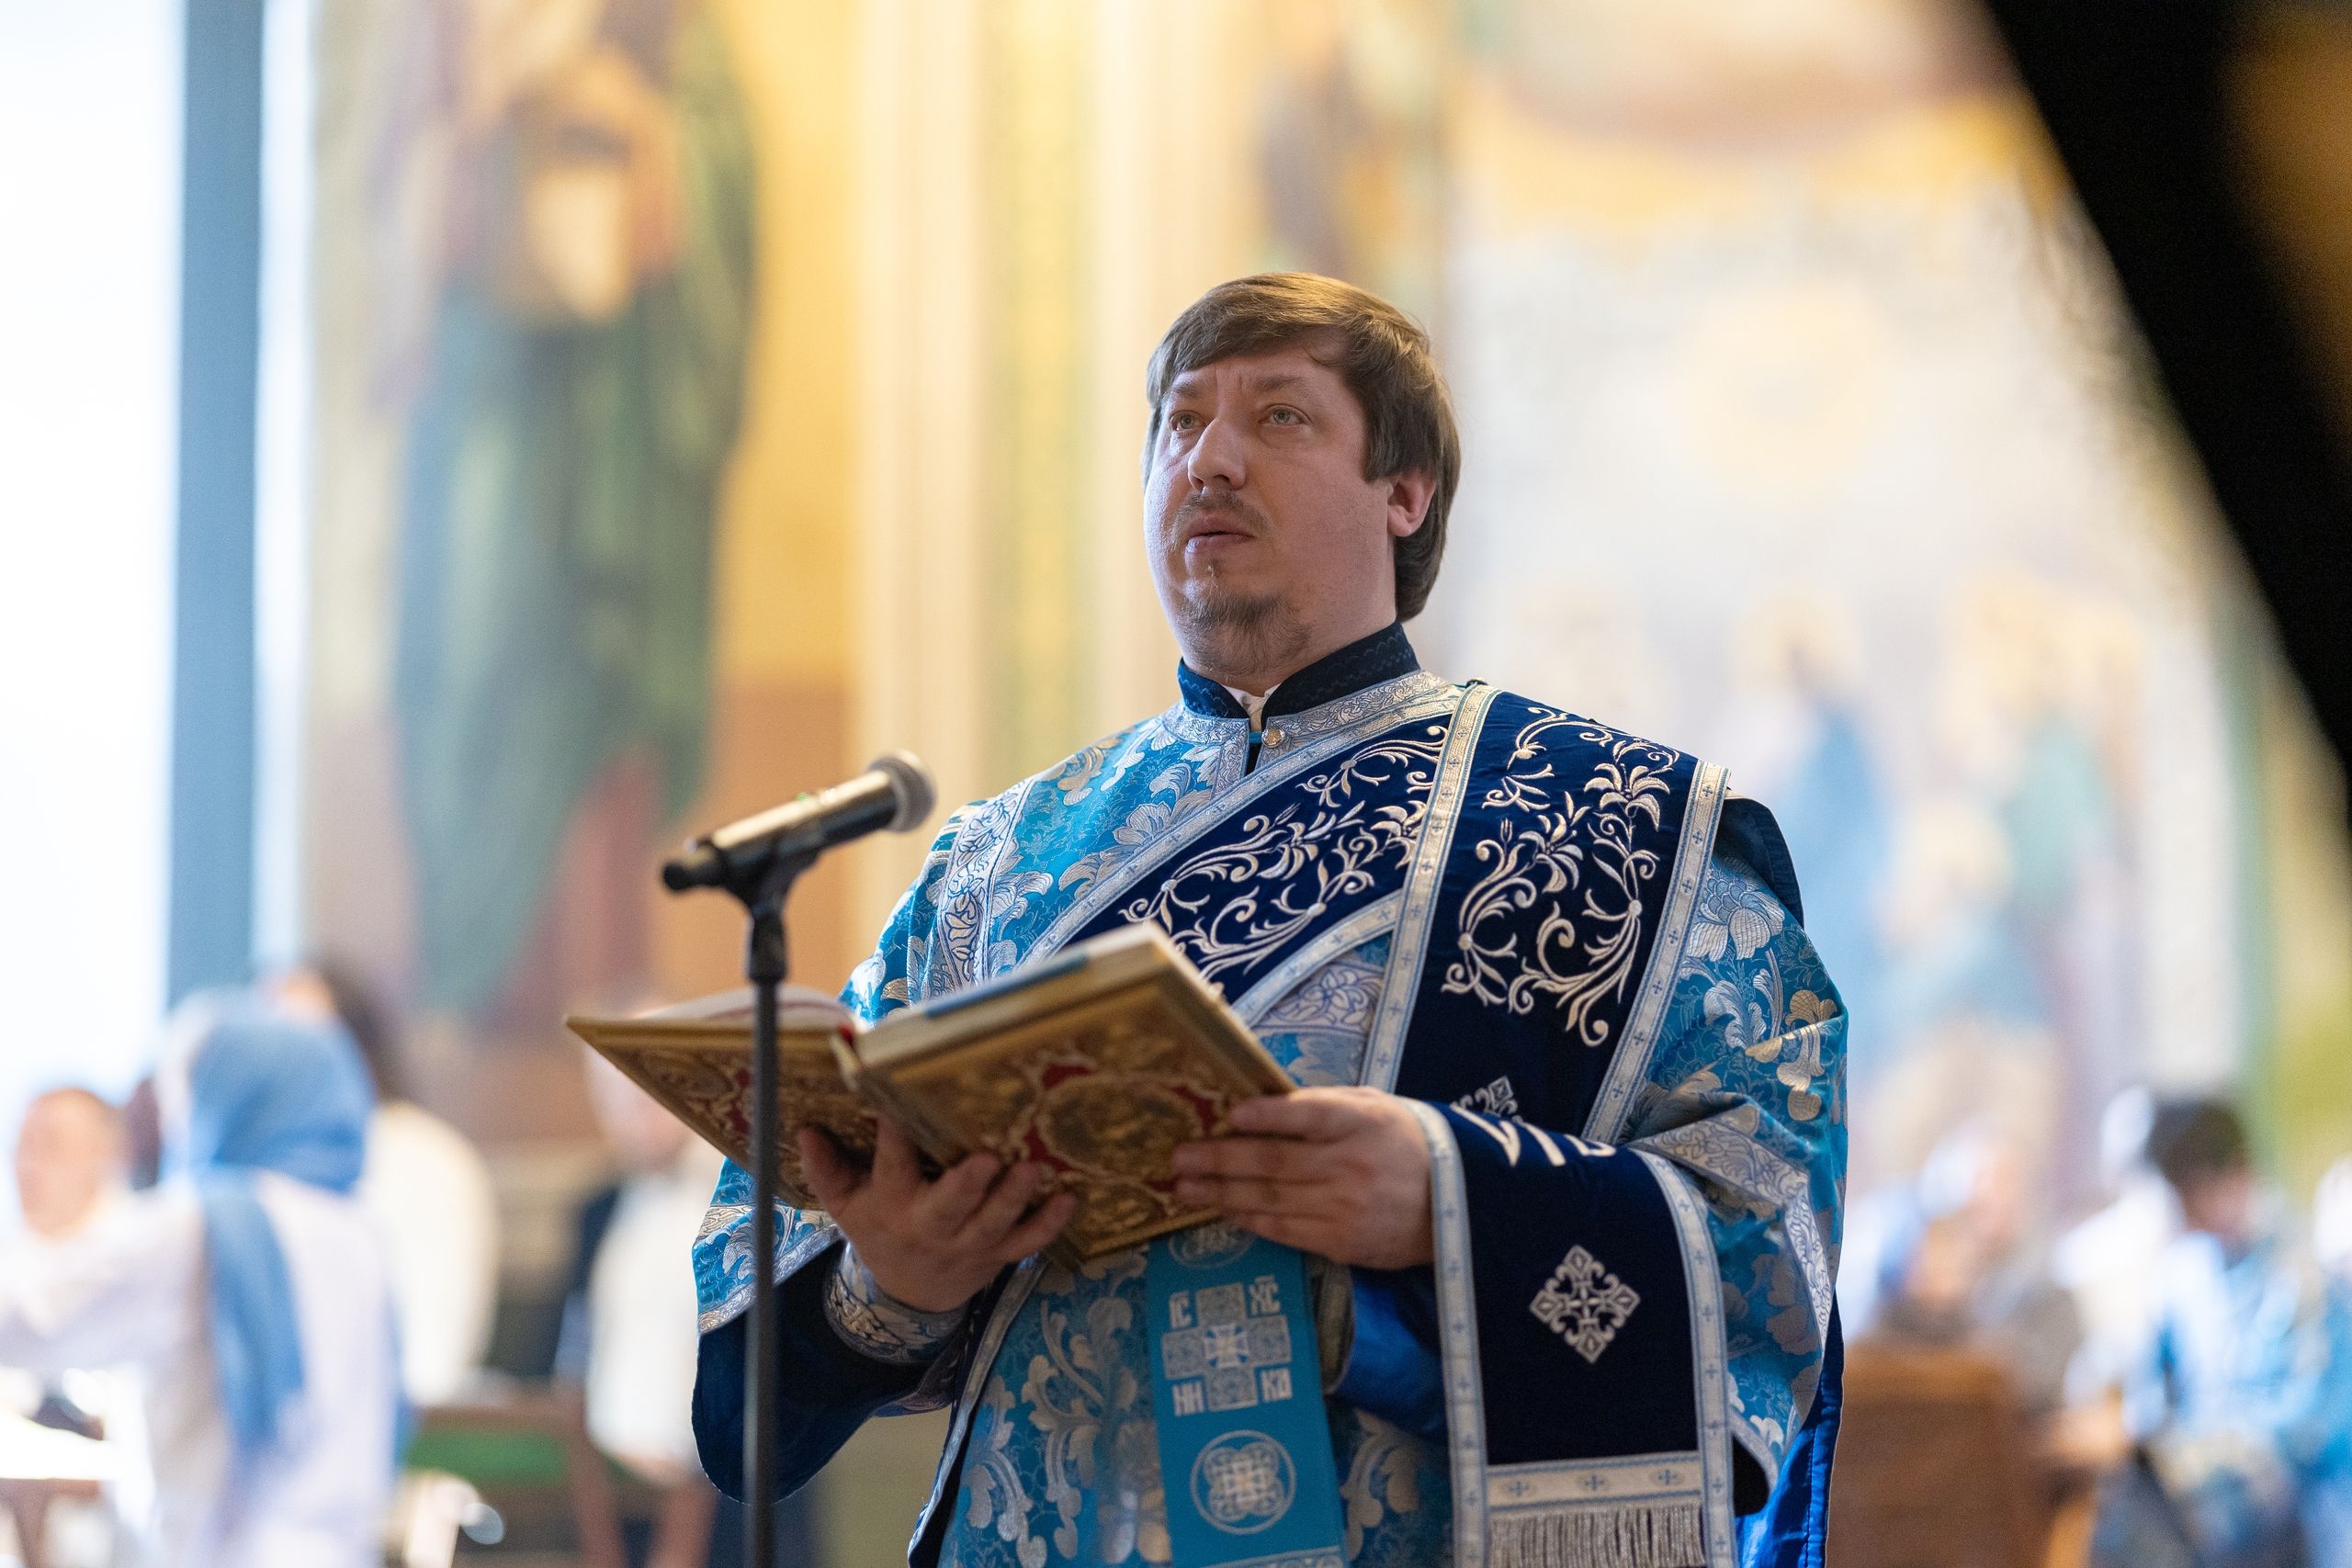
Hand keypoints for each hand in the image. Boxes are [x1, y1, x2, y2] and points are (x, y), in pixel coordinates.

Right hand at [799, 1120, 1076, 1313]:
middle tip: (986, 1157)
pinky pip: (1027, 1243)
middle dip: (968, 1185)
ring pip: (994, 1224)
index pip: (891, 1168)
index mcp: (894, 1207)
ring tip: (1033, 1168)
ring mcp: (970, 1243)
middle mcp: (933, 1226)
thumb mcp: (845, 1207)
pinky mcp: (998, 1254)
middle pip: (950, 1208)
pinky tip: (1071, 1198)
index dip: (895, 1137)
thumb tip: (806, 1128)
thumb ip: (826, 1170)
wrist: (909, 1295)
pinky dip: (1049, 1224)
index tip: (898, 1104)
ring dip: (1014, 1198)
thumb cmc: (879, 1231)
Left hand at [1169, 1087, 1432, 1268]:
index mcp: (1363, 1123)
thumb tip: (1263, 1105)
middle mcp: (1351, 1165)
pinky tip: (1223, 1210)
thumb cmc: (1405, 1143)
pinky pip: (1285, 1230)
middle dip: (1221, 1159)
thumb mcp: (1375, 1107)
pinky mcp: (1341, 1243)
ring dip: (1223, 1193)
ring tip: (1184, 1187)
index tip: (1231, 1112)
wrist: (1456, 1204)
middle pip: (1276, 1162)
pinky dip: (1250, 1220)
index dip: (1270, 1115)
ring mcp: (1345, 1208)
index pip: (1312, 1115)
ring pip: (1272, 1200)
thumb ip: (1325, 1105)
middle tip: (1178, 1157)